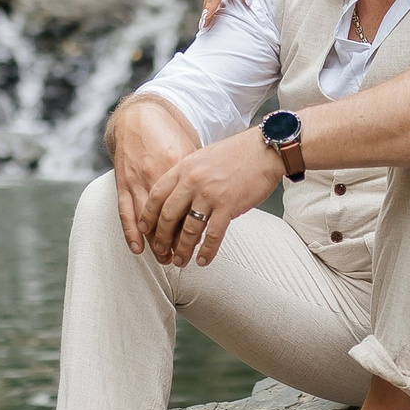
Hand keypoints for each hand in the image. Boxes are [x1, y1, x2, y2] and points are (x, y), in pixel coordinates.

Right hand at [108, 97, 199, 254]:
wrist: (140, 114)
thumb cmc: (170, 133)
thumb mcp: (192, 151)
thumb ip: (201, 175)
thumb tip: (219, 198)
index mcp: (179, 165)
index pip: (189, 205)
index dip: (196, 228)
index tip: (203, 245)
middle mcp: (157, 174)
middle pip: (169, 217)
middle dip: (176, 241)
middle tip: (183, 259)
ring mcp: (138, 178)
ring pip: (147, 219)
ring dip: (155, 242)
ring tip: (165, 259)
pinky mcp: (122, 181)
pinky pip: (125, 211)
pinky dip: (131, 231)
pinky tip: (137, 248)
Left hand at [144, 132, 283, 266]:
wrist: (264, 149)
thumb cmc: (238, 152)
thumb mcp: (203, 157)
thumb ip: (188, 174)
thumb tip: (179, 196)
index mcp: (184, 168)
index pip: (157, 195)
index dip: (148, 215)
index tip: (145, 229)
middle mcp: (193, 181)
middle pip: (168, 216)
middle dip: (162, 238)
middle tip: (161, 250)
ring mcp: (210, 194)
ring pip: (189, 229)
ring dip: (182, 249)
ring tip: (180, 261)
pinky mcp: (228, 206)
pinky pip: (213, 234)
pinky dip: (206, 251)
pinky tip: (203, 259)